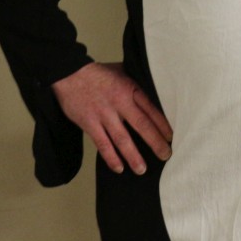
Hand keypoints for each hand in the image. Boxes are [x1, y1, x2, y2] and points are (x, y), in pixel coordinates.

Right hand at [52, 62, 172, 175]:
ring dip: (133, 156)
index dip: (163, 125)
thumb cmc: (99, 73)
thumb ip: (136, 82)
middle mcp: (119, 103)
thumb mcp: (123, 71)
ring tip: (142, 169)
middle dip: (155, 143)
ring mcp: (104, 115)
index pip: (151, 110)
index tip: (171, 137)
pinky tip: (119, 168)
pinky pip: (102, 144)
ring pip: (122, 139)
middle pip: (142, 125)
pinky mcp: (89, 123)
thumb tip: (154, 88)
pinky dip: (110, 157)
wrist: (69, 73)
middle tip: (166, 156)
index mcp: (130, 90)